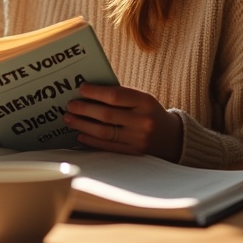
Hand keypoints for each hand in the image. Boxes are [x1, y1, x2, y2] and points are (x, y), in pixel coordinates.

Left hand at [63, 83, 181, 161]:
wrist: (173, 137)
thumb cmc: (150, 113)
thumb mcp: (143, 100)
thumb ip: (121, 96)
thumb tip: (89, 93)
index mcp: (146, 102)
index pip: (116, 96)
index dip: (96, 92)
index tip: (82, 89)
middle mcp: (143, 121)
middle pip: (106, 115)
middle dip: (84, 109)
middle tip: (70, 105)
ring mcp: (138, 139)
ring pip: (104, 132)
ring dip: (83, 125)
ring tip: (69, 119)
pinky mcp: (133, 153)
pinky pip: (108, 146)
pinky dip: (92, 141)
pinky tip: (80, 134)